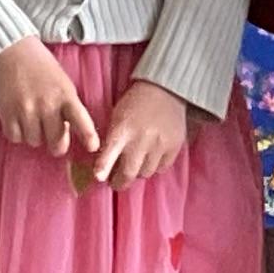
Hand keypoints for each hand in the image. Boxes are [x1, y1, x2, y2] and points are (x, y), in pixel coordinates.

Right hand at [0, 38, 104, 167]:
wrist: (13, 53)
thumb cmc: (42, 70)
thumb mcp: (64, 84)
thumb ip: (69, 107)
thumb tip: (69, 134)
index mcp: (66, 96)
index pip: (80, 120)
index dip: (88, 135)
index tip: (92, 147)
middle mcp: (47, 105)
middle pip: (56, 142)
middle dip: (56, 144)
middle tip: (53, 137)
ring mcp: (26, 110)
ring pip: (35, 141)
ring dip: (35, 135)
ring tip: (33, 118)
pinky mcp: (7, 114)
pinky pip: (15, 138)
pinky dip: (17, 133)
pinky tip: (19, 119)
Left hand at [90, 75, 192, 189]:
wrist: (166, 91)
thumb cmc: (135, 104)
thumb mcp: (117, 117)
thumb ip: (110, 142)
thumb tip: (102, 169)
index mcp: (122, 129)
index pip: (110, 154)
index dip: (103, 168)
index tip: (99, 178)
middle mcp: (141, 139)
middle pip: (129, 173)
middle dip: (119, 181)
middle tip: (115, 181)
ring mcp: (160, 144)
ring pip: (145, 173)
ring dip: (138, 171)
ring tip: (135, 163)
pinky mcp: (174, 147)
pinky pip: (161, 168)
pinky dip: (154, 166)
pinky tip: (151, 157)